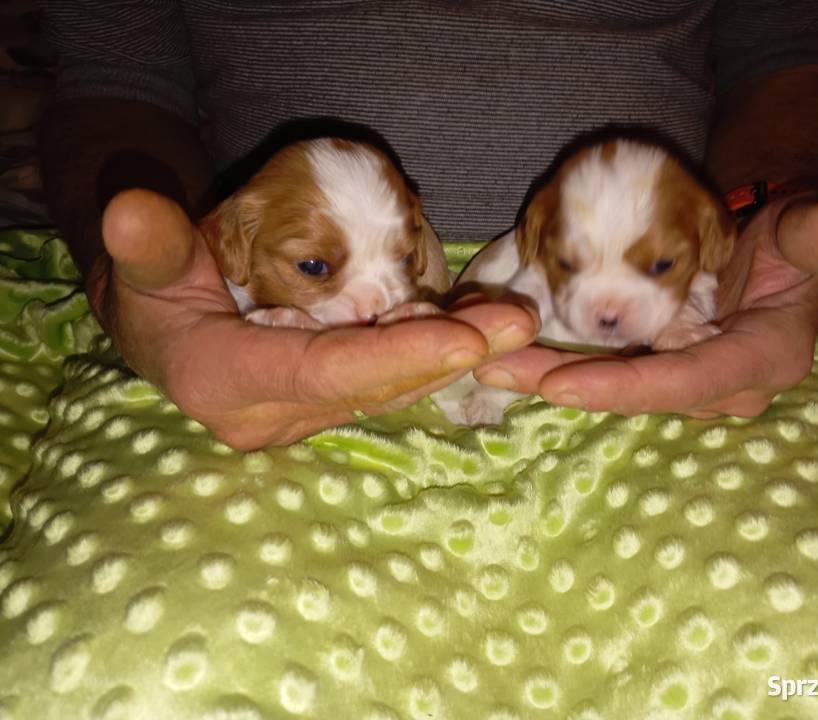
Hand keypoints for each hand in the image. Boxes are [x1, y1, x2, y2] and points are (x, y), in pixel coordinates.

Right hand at [97, 189, 537, 448]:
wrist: (161, 328)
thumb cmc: (153, 290)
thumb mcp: (144, 263)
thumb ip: (147, 243)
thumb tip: (131, 208)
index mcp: (226, 385)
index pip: (324, 373)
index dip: (395, 356)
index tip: (467, 338)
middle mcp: (275, 416)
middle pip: (375, 387)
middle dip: (449, 356)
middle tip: (520, 322)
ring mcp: (306, 416)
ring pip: (392, 389)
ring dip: (455, 358)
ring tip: (516, 322)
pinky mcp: (329, 404)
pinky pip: (390, 382)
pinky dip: (435, 355)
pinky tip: (483, 329)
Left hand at [473, 196, 817, 417]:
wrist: (771, 255)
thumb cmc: (787, 242)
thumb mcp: (802, 232)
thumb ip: (812, 233)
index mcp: (758, 362)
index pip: (685, 383)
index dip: (624, 387)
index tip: (559, 385)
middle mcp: (717, 389)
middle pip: (633, 394)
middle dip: (563, 384)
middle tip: (496, 369)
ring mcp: (683, 385)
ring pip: (610, 387)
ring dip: (548, 376)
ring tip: (489, 364)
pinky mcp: (656, 372)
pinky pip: (604, 373)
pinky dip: (557, 363)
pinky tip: (510, 354)